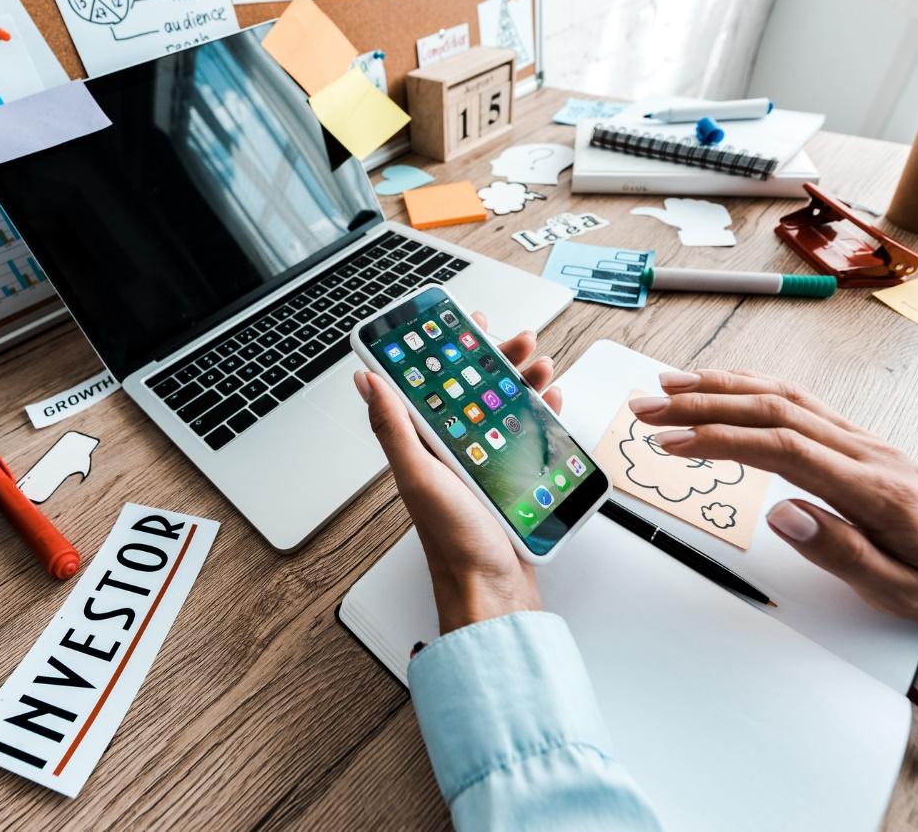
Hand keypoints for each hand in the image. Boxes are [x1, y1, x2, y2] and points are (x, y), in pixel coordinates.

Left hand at [354, 314, 561, 633]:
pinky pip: (530, 437)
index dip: (445, 352)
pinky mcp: (512, 480)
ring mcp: (484, 465)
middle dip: (496, 361)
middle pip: (475, 391)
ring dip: (524, 382)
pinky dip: (543, 415)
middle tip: (517, 340)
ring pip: (506, 409)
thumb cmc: (454, 544)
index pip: (431, 385)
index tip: (460, 323)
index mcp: (424, 446)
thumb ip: (393, 427)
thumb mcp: (419, 477)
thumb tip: (366, 380)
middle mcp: (452, 452)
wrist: (494, 594)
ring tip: (542, 365)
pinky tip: (552, 401)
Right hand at [628, 370, 917, 632]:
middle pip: (772, 410)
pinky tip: (722, 384)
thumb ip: (840, 552)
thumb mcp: (902, 591)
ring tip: (667, 386)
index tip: (672, 442)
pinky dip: (753, 385)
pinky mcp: (855, 440)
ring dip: (720, 387)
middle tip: (646, 407)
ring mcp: (860, 440)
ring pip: (783, 396)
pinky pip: (799, 400)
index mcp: (872, 490)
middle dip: (701, 404)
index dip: (721, 439)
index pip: (783, 449)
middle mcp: (864, 452)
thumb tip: (782, 515)